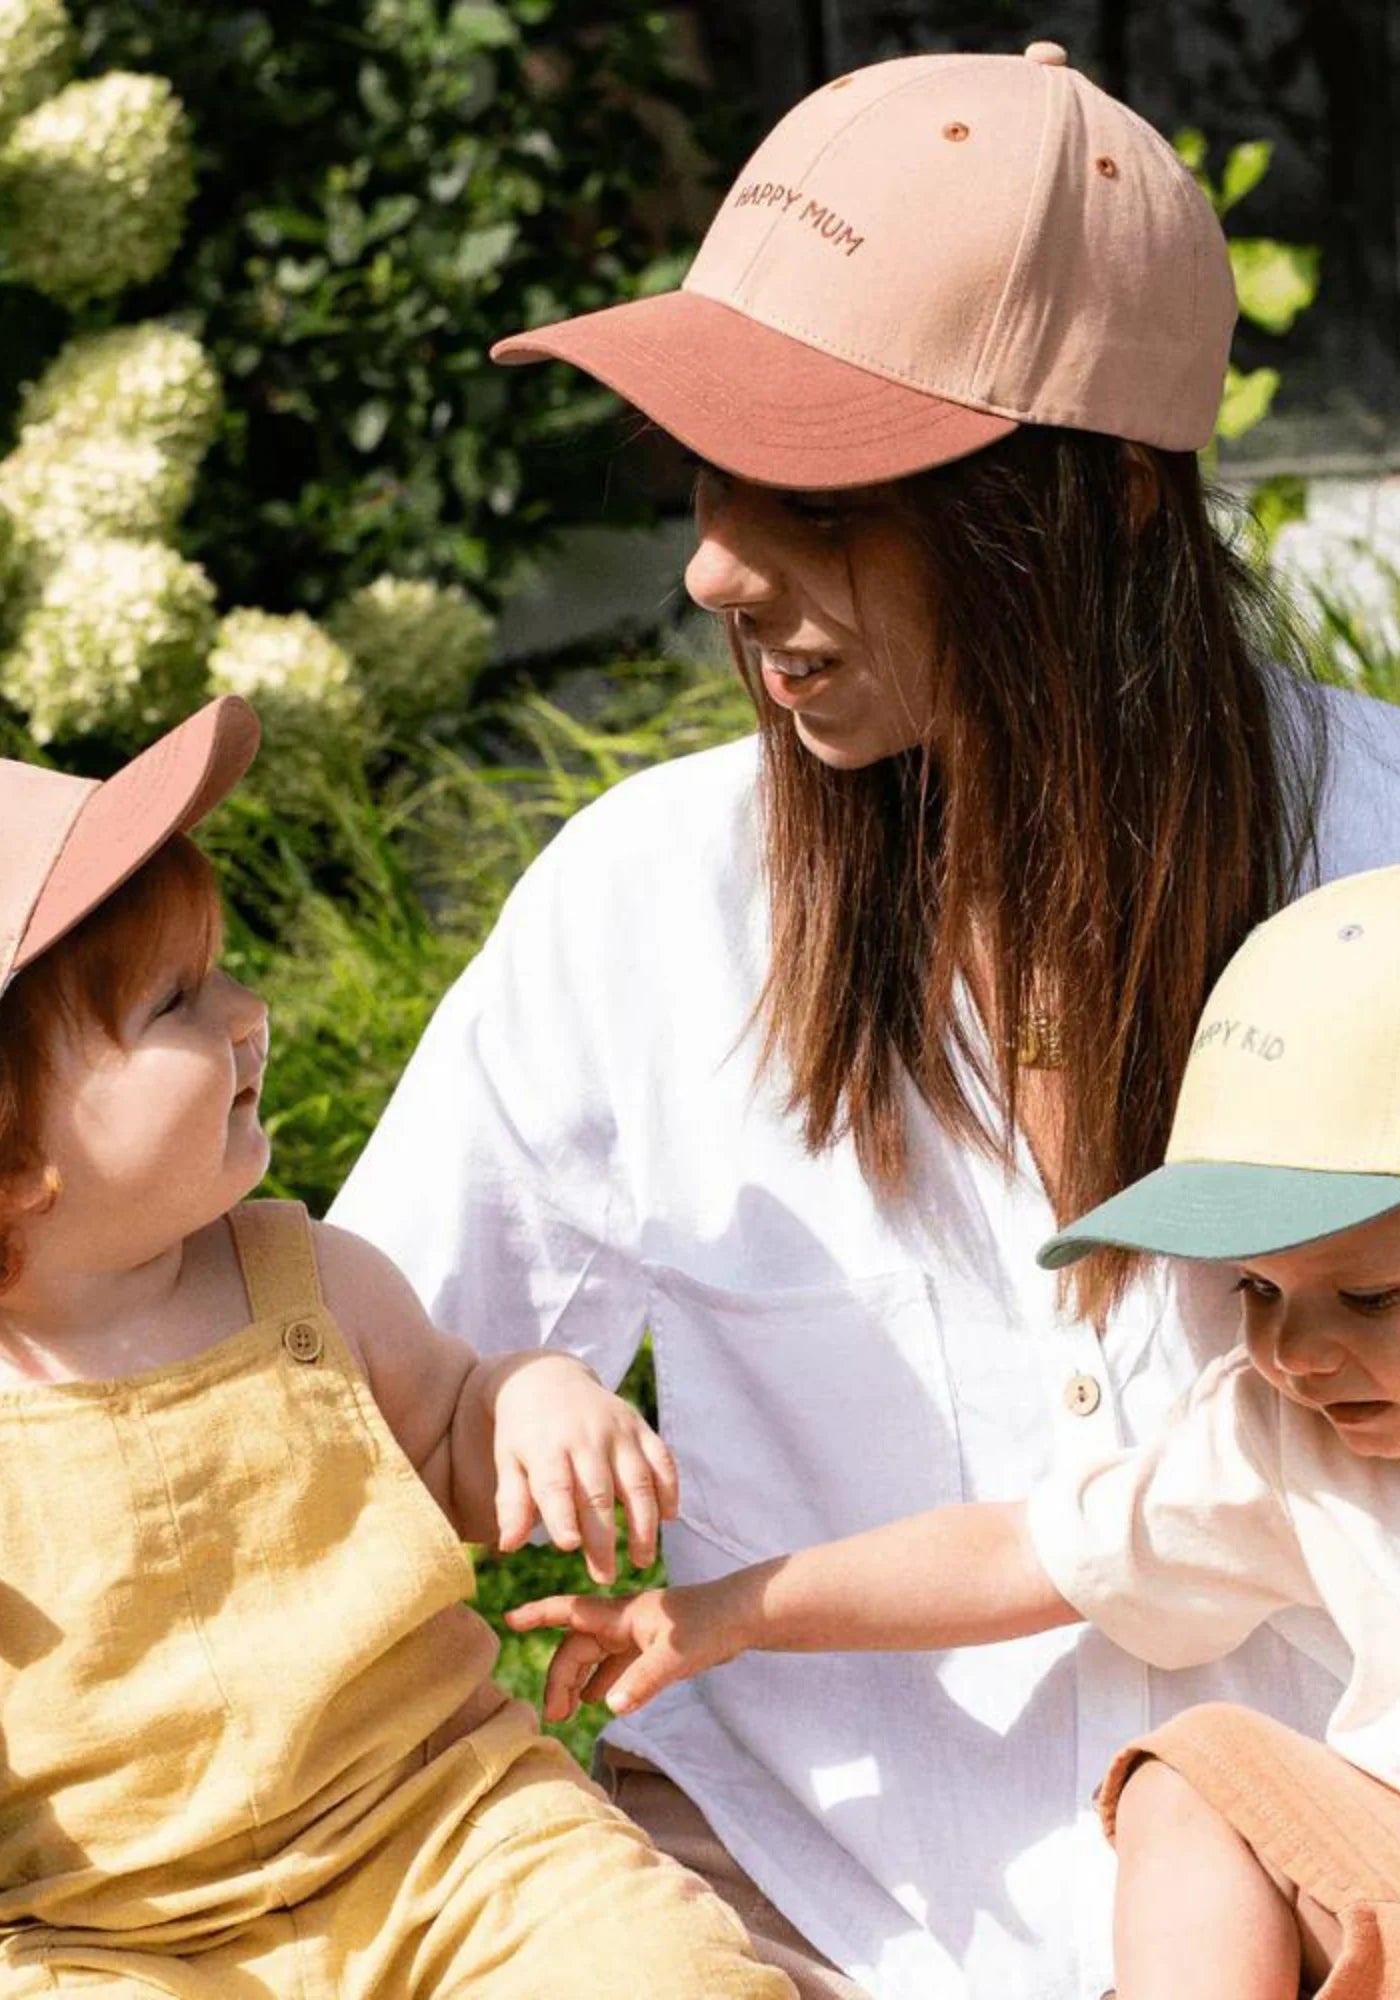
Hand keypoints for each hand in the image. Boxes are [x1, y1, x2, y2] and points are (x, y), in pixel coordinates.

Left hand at [481, 1353, 678, 1584]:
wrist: (547, 1377)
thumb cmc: (523, 1433)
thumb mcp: (508, 1461)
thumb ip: (511, 1503)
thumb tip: (509, 1546)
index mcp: (546, 1447)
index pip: (555, 1485)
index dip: (562, 1515)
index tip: (569, 1547)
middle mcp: (585, 1437)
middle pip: (598, 1492)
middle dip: (604, 1537)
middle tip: (606, 1577)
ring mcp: (618, 1430)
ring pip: (637, 1480)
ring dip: (643, 1523)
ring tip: (642, 1561)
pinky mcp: (640, 1426)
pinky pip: (662, 1458)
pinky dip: (669, 1488)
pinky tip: (669, 1518)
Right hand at [506, 1582, 741, 1719]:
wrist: (742, 1617)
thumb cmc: (708, 1627)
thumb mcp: (674, 1656)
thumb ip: (642, 1681)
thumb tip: (608, 1708)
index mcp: (620, 1616)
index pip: (569, 1613)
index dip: (538, 1615)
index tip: (509, 1619)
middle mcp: (623, 1623)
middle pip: (579, 1647)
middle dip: (561, 1677)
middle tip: (555, 1715)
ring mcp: (638, 1636)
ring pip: (596, 1658)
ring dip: (579, 1682)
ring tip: (567, 1713)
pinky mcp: (653, 1648)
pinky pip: (617, 1666)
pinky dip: (604, 1683)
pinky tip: (600, 1701)